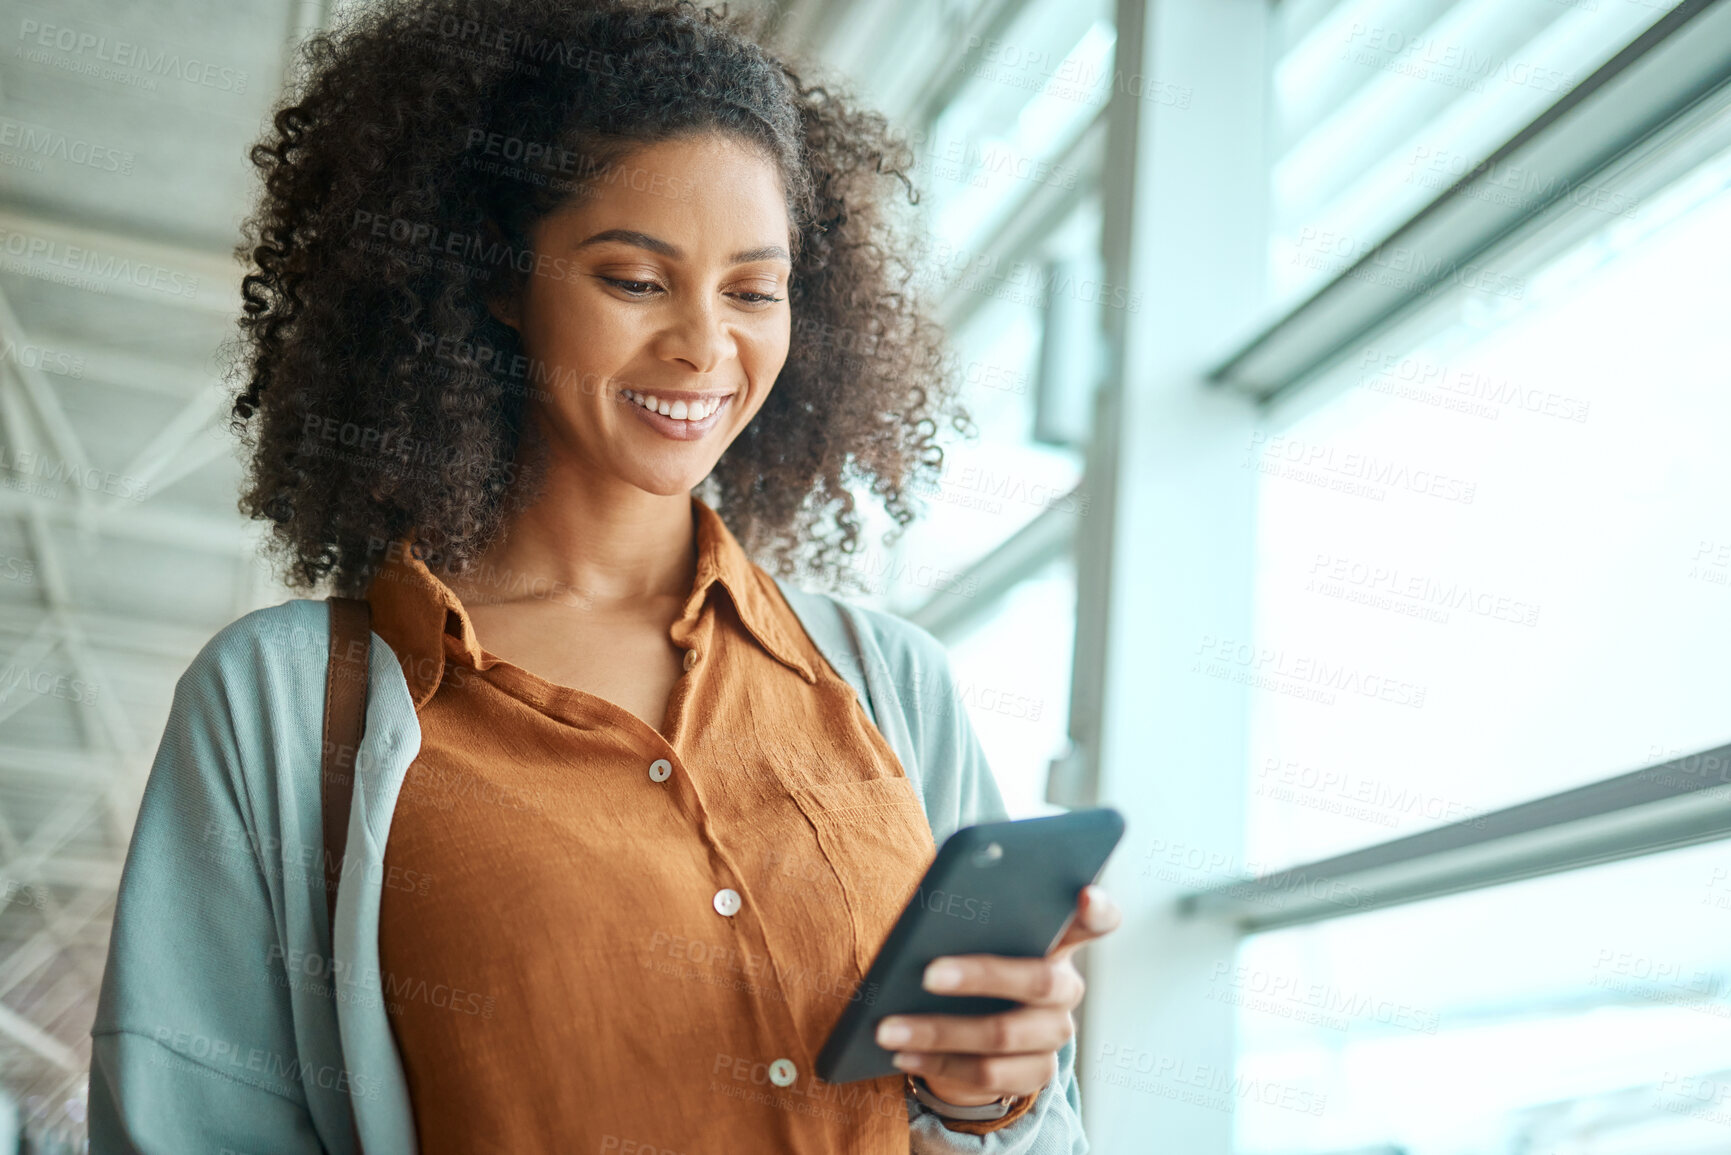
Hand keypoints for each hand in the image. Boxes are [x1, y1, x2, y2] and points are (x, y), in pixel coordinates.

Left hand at [874, 884, 1122, 1107]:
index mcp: (1058, 938)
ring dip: (938, 1031)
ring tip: (888, 1028)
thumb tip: (929, 922)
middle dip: (979, 975)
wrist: (971, 1024)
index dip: (1097, 909)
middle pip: (1040, 981)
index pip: (1097, 919)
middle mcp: (1067, 987)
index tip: (1082, 894)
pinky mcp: (1037, 1072)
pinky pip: (987, 1075)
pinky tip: (902, 1053)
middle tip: (927, 973)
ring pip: (1002, 1035)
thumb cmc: (967, 956)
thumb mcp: (970, 933)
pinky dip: (937, 1064)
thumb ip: (969, 918)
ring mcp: (1055, 1032)